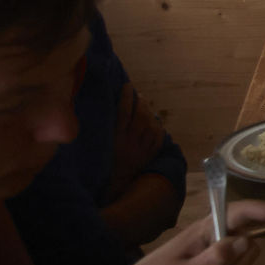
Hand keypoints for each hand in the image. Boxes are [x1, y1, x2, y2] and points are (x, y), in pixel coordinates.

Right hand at [106, 83, 162, 197]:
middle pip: (140, 116)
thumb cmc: (108, 157)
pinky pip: (159, 135)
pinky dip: (157, 126)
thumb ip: (111, 125)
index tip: (128, 85)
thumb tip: (117, 105)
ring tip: (145, 106)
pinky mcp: (151, 153)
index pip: (123, 112)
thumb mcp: (105, 141)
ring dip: (149, 112)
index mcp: (117, 137)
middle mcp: (131, 141)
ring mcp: (143, 147)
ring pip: (151, 124)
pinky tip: (153, 121)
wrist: (119, 179)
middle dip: (141, 102)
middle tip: (139, 95)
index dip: (126, 97)